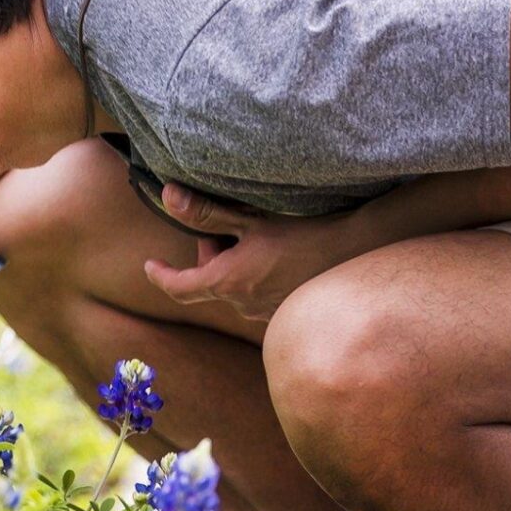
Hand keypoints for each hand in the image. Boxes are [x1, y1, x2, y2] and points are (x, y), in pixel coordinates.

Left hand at [141, 183, 367, 321]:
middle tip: (235, 223)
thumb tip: (167, 196)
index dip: (161, 275)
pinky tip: (282, 255)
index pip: (179, 287)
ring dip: (237, 263)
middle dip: (212, 251)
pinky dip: (258, 275)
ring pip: (235, 286)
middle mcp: (243, 305)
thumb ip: (206, 212)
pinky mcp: (288, 314)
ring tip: (264, 236)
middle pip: (210, 279)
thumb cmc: (305, 233)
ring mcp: (267, 314)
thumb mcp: (251, 218)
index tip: (150, 265)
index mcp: (228, 283)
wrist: (361, 253)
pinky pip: (259, 293)